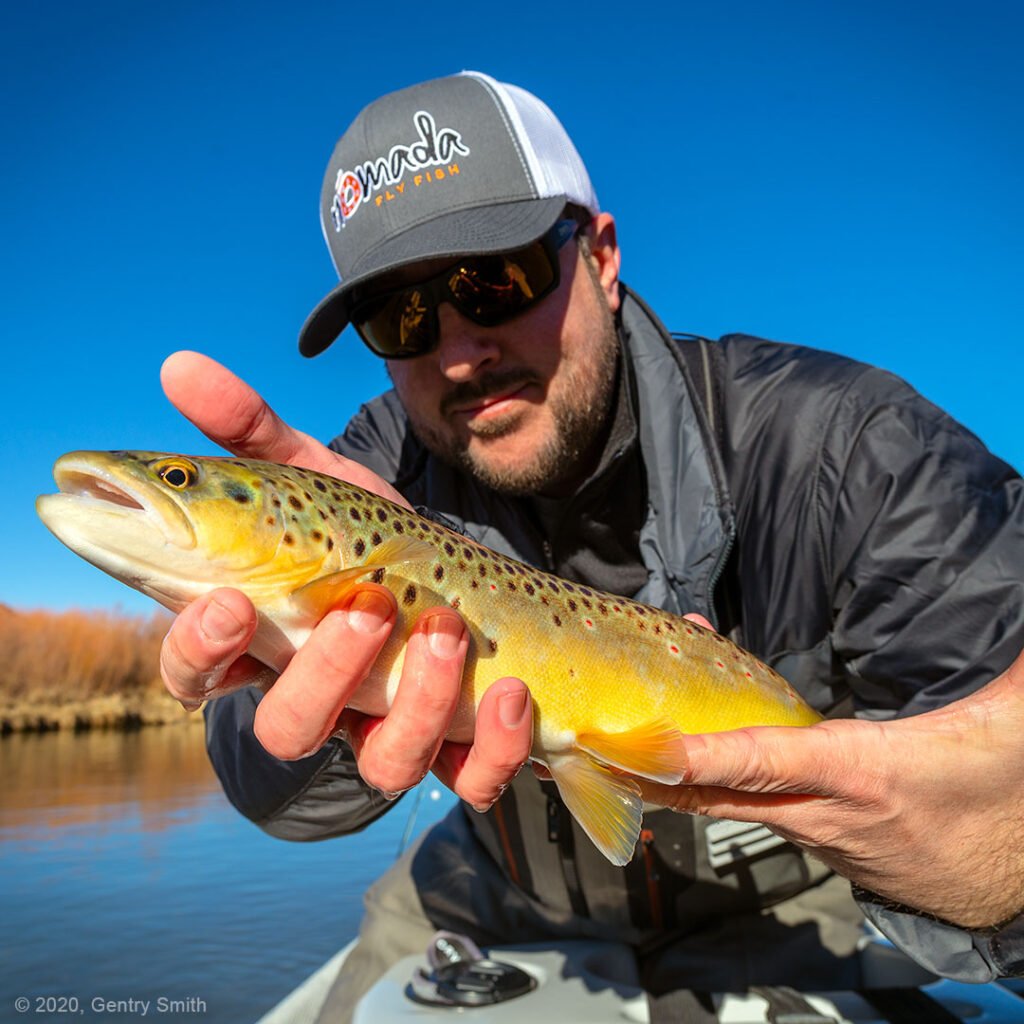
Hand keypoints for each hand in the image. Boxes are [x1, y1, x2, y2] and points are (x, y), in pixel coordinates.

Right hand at [158, 352, 532, 805]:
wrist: (456, 589)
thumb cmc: (364, 540)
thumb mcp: (316, 483)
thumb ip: (251, 433)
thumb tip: (177, 362)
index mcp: (267, 640)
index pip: (196, 670)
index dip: (196, 649)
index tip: (223, 602)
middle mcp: (321, 698)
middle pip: (288, 727)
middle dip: (322, 672)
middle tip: (364, 604)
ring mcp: (390, 731)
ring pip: (382, 761)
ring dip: (414, 701)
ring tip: (443, 627)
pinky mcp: (458, 750)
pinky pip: (469, 779)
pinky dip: (491, 747)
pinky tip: (509, 689)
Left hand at [641, 646, 1023, 929]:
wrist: (1020, 876)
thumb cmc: (1004, 796)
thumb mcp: (1007, 726)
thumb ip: (1007, 675)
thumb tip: (1023, 617)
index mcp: (862, 777)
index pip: (765, 762)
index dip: (698, 756)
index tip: (639, 747)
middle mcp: (824, 812)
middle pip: (718, 792)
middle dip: (652, 768)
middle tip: (593, 735)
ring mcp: (815, 833)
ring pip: (729, 799)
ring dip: (678, 767)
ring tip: (629, 723)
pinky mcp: (817, 839)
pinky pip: (751, 804)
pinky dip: (716, 776)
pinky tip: (693, 743)